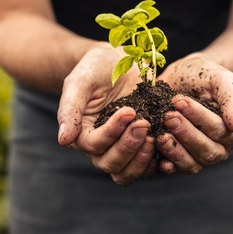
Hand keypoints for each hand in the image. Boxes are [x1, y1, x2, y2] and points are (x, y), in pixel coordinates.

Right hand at [56, 43, 156, 185]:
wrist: (117, 61)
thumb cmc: (94, 68)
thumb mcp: (79, 81)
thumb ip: (70, 108)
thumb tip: (63, 141)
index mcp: (82, 134)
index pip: (94, 145)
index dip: (112, 132)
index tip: (129, 110)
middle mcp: (101, 148)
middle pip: (111, 164)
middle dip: (129, 147)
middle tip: (144, 123)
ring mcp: (123, 149)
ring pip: (128, 172)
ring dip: (142, 159)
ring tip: (156, 137)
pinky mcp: (142, 146)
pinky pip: (149, 166)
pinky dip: (159, 162)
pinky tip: (169, 145)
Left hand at [156, 53, 232, 173]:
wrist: (182, 76)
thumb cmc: (204, 75)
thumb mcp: (220, 78)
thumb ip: (232, 99)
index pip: (220, 130)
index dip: (200, 118)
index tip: (180, 102)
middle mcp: (219, 148)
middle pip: (207, 151)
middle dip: (186, 133)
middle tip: (168, 116)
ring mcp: (198, 157)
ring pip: (191, 164)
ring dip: (174, 150)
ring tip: (159, 134)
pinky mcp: (178, 159)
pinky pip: (174, 168)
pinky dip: (164, 162)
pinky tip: (154, 151)